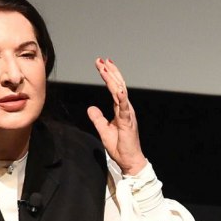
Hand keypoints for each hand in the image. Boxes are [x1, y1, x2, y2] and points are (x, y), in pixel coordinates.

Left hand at [87, 57, 146, 174]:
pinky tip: (117, 88)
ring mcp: (128, 114)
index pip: (114, 88)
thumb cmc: (119, 146)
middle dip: (110, 72)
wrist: (129, 160)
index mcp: (120, 109)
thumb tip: (91, 108)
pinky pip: (124, 107)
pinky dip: (121, 97)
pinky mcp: (128, 122)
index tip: (101, 65)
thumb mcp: (103, 129)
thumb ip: (98, 118)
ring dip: (113, 79)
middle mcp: (126, 108)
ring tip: (106, 67)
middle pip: (118, 86)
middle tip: (101, 60)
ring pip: (120, 92)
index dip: (108, 76)